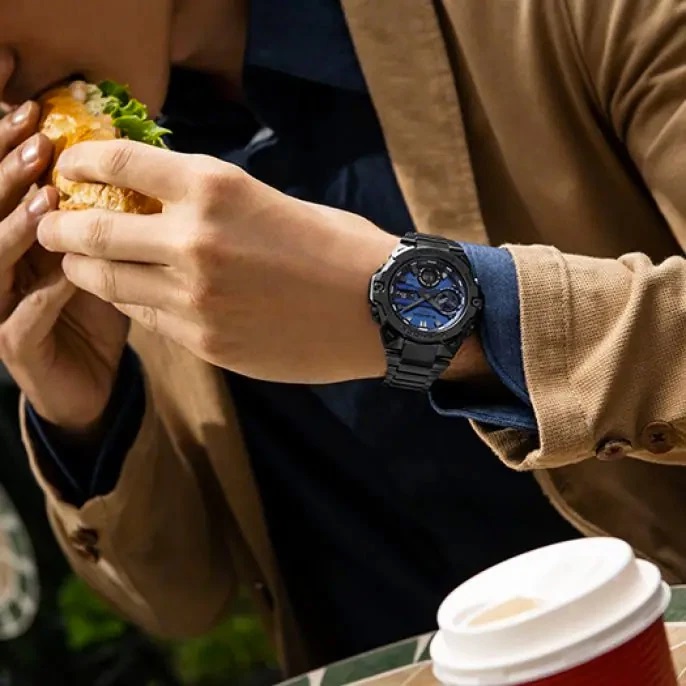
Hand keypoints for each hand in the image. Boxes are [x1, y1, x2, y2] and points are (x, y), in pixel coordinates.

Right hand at [0, 103, 128, 432]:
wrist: (93, 379)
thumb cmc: (100, 309)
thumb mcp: (103, 255)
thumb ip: (104, 217)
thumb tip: (130, 164)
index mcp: (14, 238)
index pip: (2, 185)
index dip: (6, 145)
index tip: (33, 109)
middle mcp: (0, 265)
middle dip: (8, 172)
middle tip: (38, 140)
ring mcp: (0, 306)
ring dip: (17, 226)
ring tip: (47, 198)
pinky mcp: (15, 345)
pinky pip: (24, 316)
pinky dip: (46, 294)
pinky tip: (69, 275)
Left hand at [38, 140, 399, 382]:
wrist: (382, 308)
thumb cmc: (338, 245)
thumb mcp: (270, 200)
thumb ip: (211, 204)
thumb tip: (160, 207)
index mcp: (215, 189)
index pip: (119, 164)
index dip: (83, 164)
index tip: (72, 170)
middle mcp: (194, 241)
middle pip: (93, 232)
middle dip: (63, 228)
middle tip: (56, 227)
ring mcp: (196, 299)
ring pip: (111, 284)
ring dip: (88, 270)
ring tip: (84, 263)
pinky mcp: (207, 343)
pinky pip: (148, 320)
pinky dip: (134, 303)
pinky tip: (136, 295)